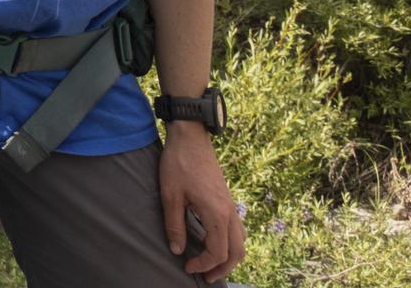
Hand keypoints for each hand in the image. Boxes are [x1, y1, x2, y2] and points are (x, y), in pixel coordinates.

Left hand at [159, 123, 244, 282]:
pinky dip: (229, 243)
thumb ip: (174, 224)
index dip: (203, 265)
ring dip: (228, 257)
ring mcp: (231, 205)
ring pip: (241, 241)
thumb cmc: (178, 163)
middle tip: (204, 276)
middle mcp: (229, 212)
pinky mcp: (227, 200)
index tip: (186, 266)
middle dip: (222, 268)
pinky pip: (236, 229)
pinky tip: (211, 242)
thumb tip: (177, 250)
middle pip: (237, 252)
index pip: (217, 252)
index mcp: (217, 213)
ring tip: (209, 264)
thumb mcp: (170, 195)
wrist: (191, 137)